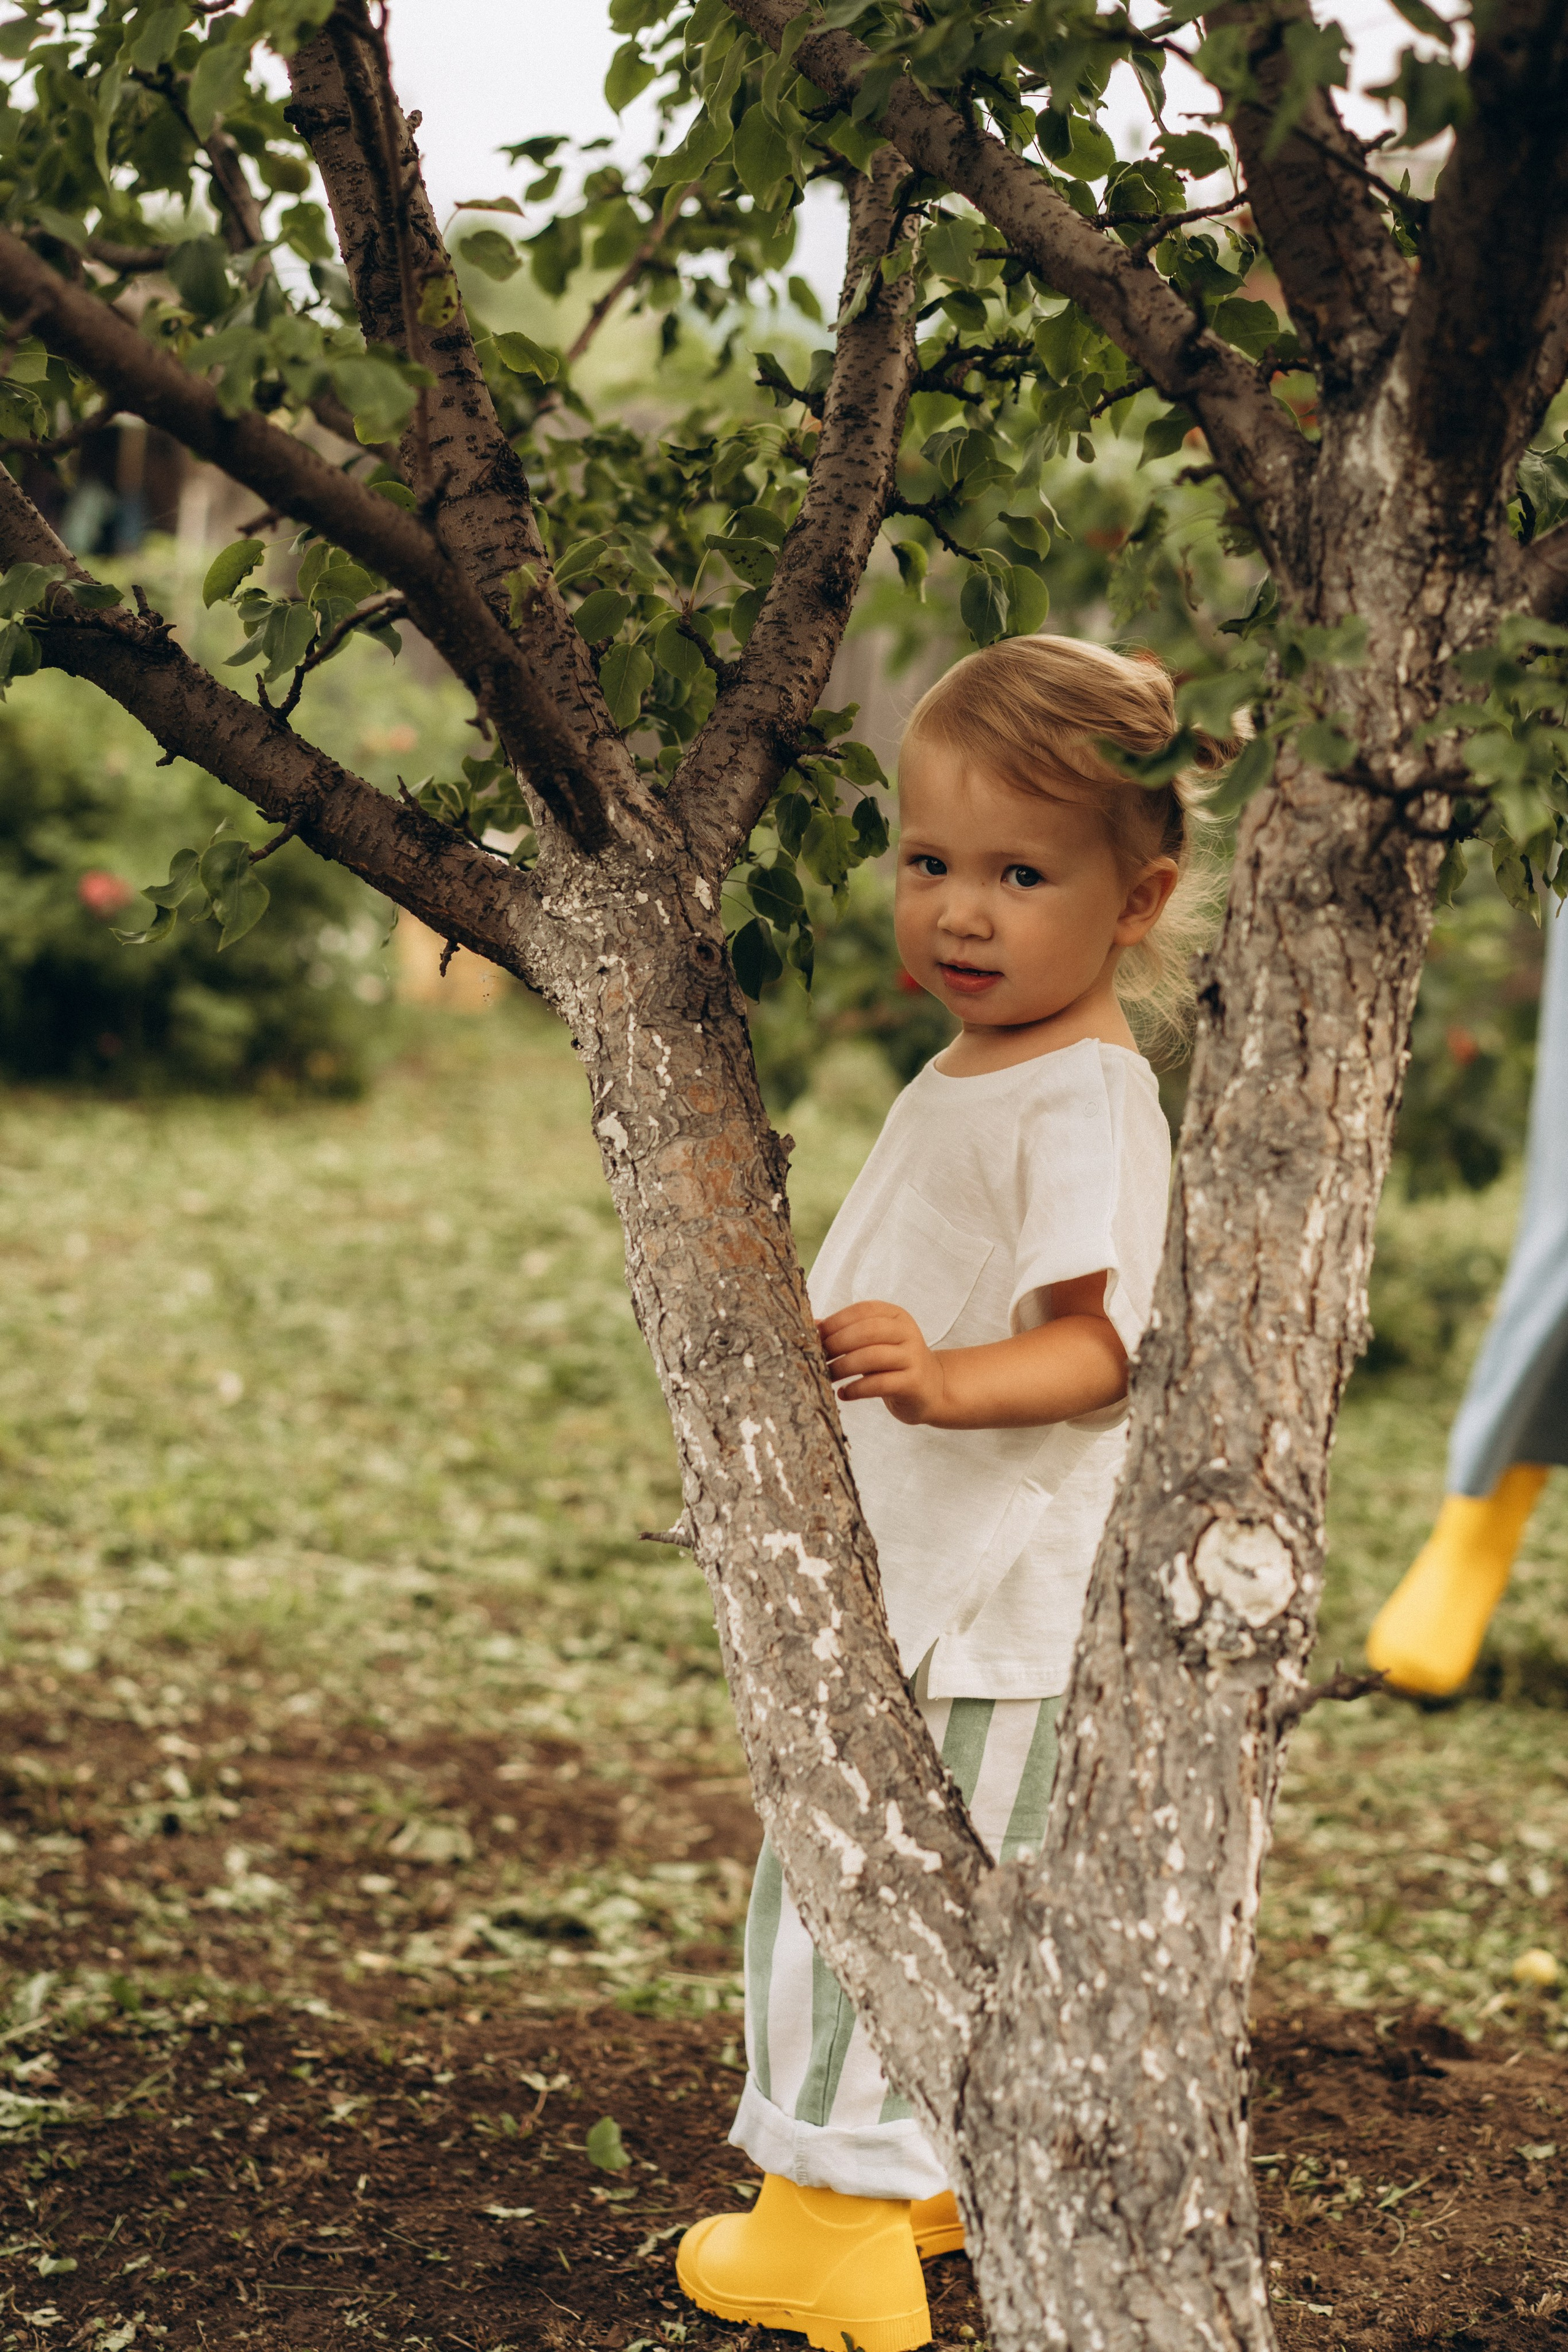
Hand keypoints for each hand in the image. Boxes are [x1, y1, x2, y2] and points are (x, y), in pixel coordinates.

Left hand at [818, 1299, 946, 1426]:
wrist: (932, 1387)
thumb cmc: (894, 1362)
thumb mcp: (876, 1342)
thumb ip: (849, 1332)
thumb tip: (813, 1326)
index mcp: (896, 1316)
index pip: (862, 1310)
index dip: (835, 1321)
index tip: (815, 1335)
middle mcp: (907, 1332)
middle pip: (867, 1331)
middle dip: (837, 1343)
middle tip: (818, 1357)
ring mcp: (913, 1357)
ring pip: (872, 1357)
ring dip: (843, 1367)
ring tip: (827, 1376)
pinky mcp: (913, 1382)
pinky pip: (879, 1384)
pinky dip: (856, 1389)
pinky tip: (843, 1393)